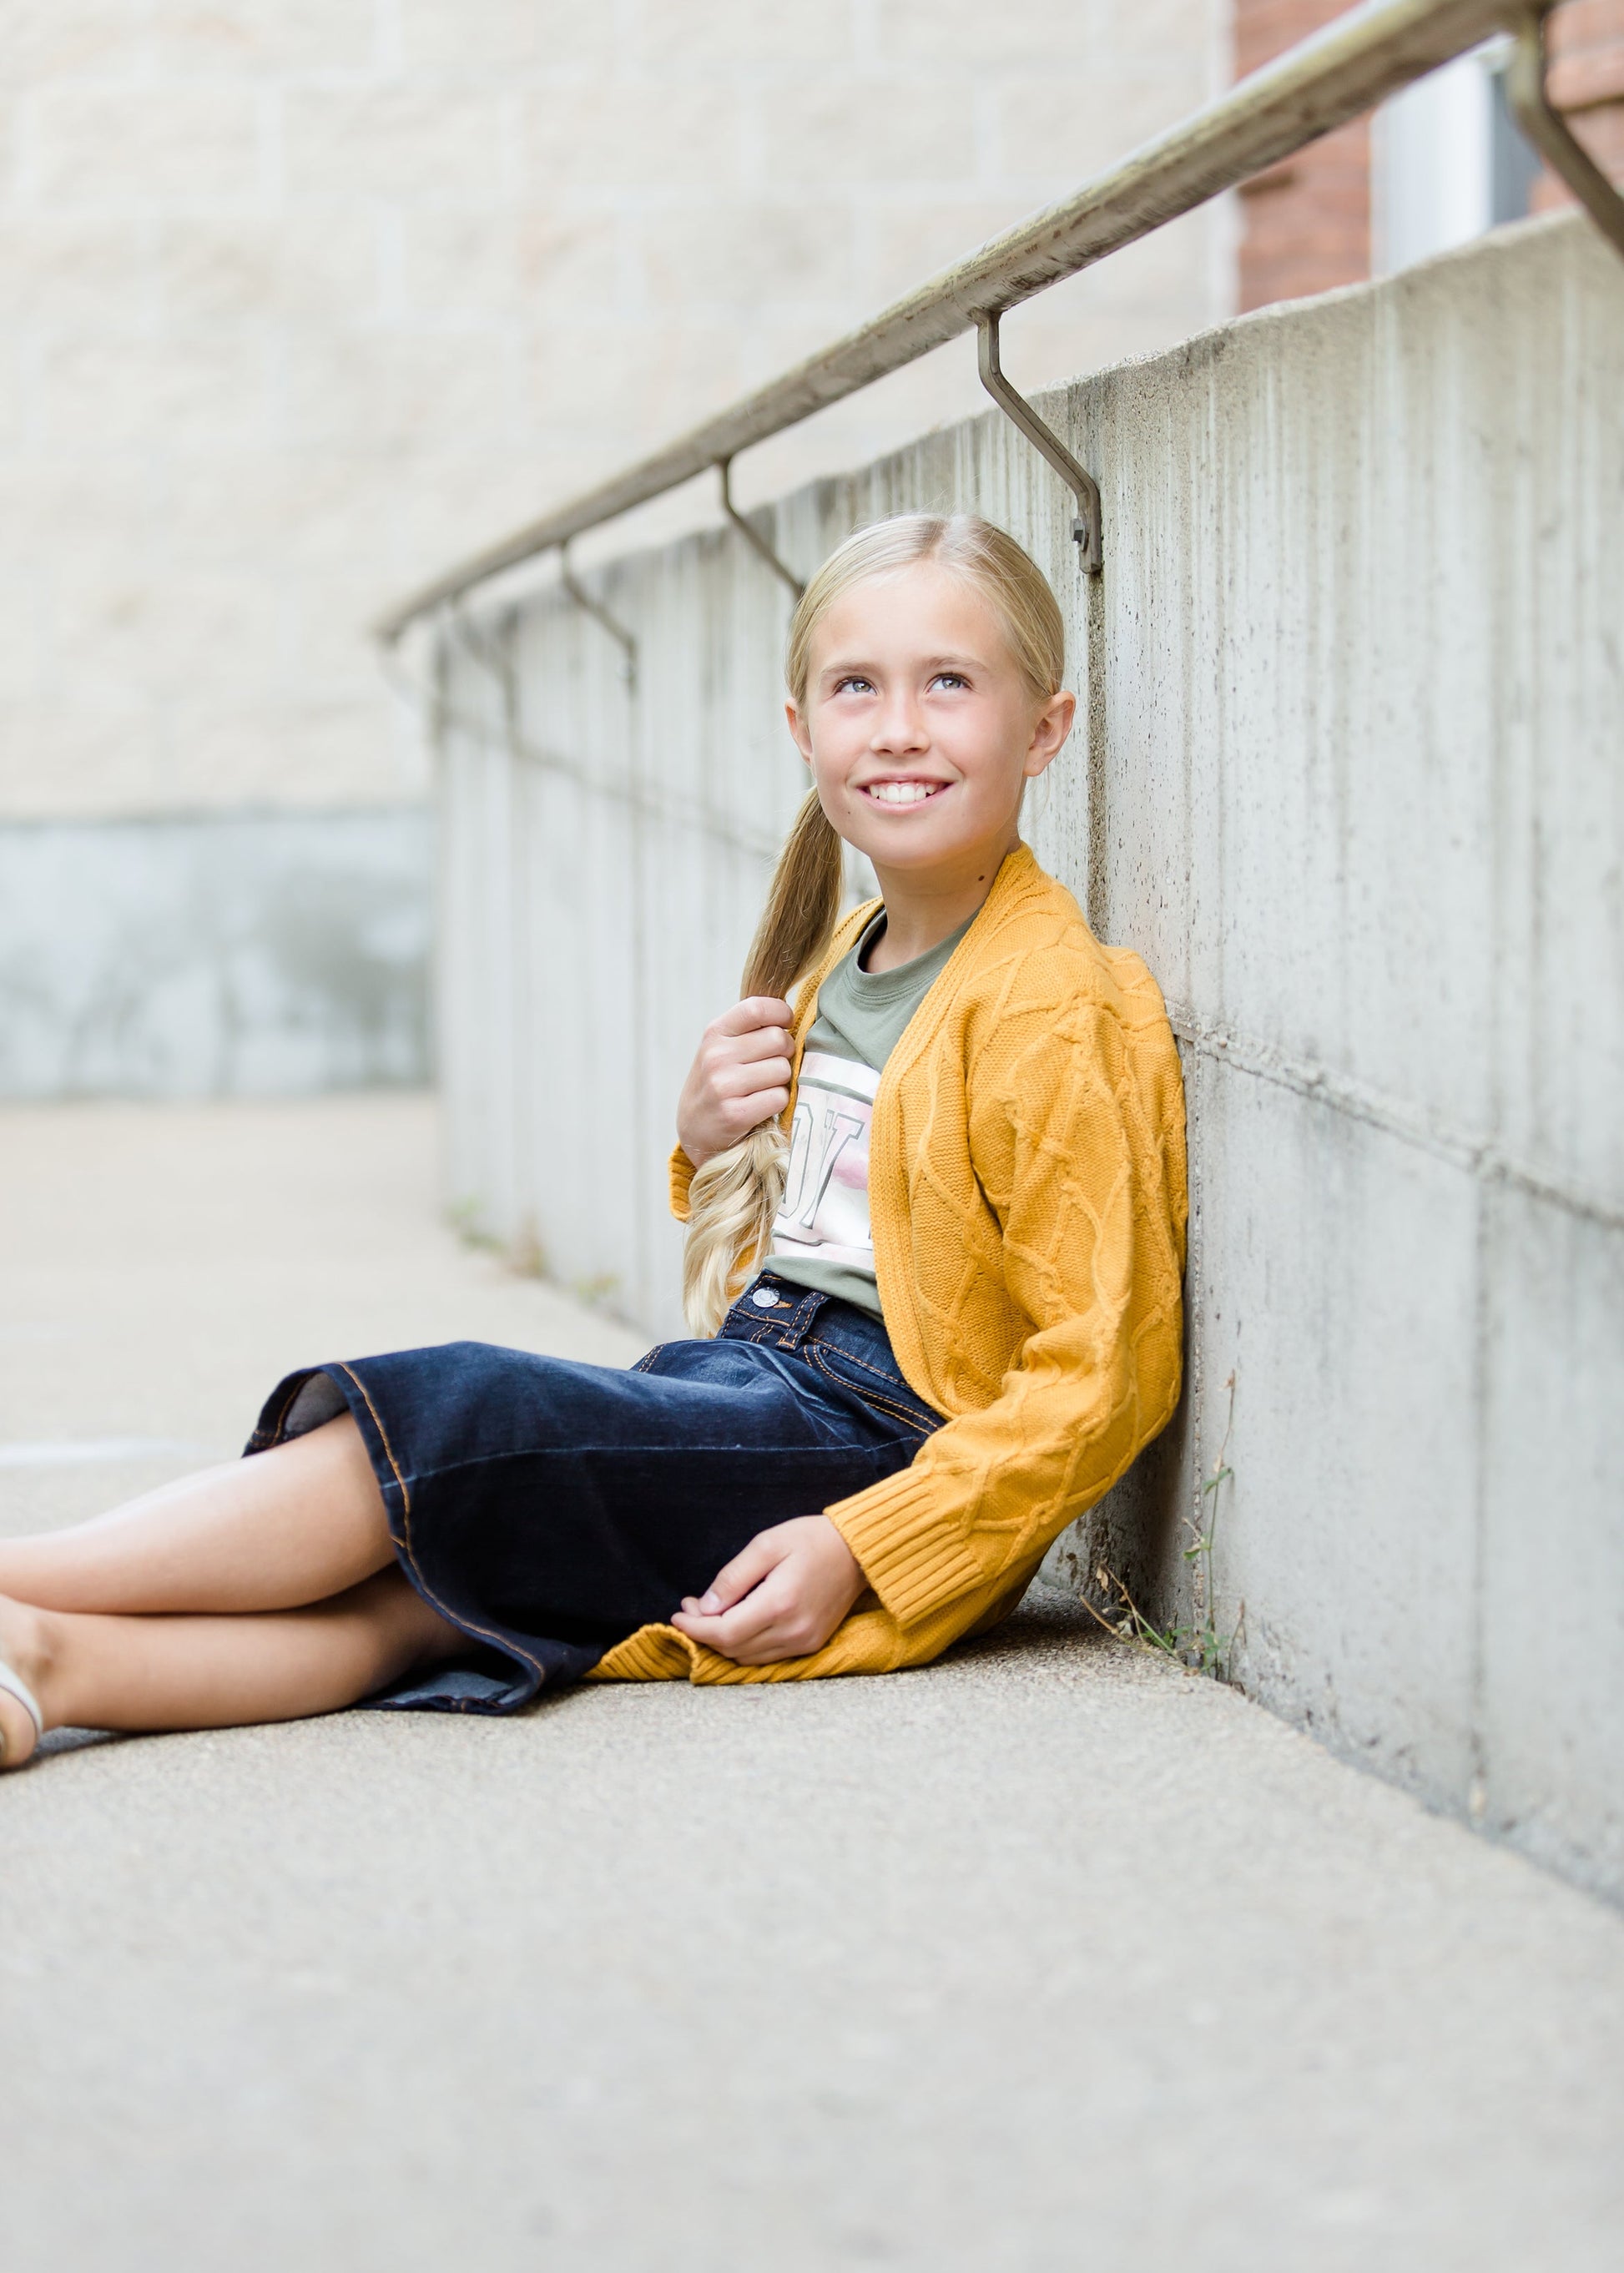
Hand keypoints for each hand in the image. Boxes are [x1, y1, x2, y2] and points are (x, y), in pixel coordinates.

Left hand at [670, 1515, 865, 1664]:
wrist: (858, 1551)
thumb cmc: (811, 1539)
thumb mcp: (767, 1545)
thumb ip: (733, 1577)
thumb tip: (705, 1607)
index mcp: (780, 1603)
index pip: (724, 1632)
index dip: (695, 1627)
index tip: (679, 1612)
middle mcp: (793, 1631)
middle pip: (732, 1648)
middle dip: (704, 1631)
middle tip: (693, 1605)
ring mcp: (804, 1642)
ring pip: (747, 1657)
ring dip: (723, 1640)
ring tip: (711, 1613)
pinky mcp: (811, 1644)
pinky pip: (767, 1656)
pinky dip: (746, 1644)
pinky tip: (738, 1622)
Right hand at [675, 997, 793, 1169]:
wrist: (695, 1130)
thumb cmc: (719, 1082)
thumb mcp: (721, 1048)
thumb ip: (750, 1029)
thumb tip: (792, 1016)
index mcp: (715, 1033)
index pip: (758, 1008)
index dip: (782, 1014)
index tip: (785, 1025)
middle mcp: (716, 1056)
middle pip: (779, 1039)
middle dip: (785, 1053)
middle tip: (773, 1065)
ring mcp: (724, 1085)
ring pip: (783, 1069)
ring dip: (782, 1081)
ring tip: (764, 1087)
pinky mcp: (735, 1114)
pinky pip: (780, 1097)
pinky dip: (778, 1102)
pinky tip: (762, 1106)